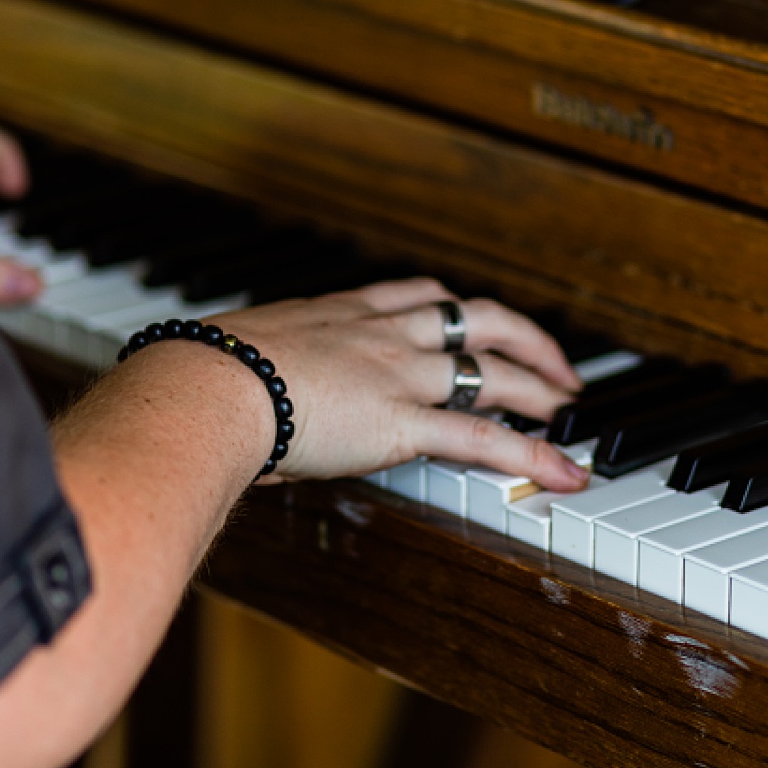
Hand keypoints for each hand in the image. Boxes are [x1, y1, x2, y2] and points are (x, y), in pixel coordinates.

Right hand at [215, 278, 590, 491]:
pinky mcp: (401, 422)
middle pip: (477, 318)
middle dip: (524, 337)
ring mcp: (398, 374)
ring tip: (568, 409)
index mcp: (341, 313)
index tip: (474, 320)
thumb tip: (237, 401)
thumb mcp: (237, 358)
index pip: (419, 296)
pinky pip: (484, 439)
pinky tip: (564, 470)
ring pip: (492, 371)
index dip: (457, 310)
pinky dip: (533, 455)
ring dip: (540, 389)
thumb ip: (259, 373)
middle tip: (552, 362)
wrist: (202, 386)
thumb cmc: (198, 376)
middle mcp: (381, 333)